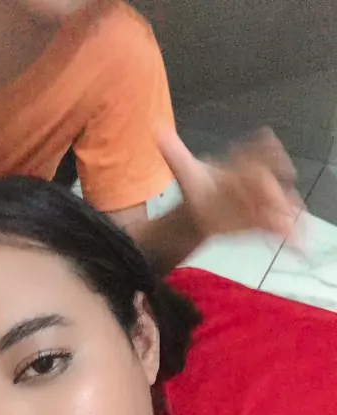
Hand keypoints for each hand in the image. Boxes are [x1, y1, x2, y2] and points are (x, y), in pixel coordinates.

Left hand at [157, 127, 302, 241]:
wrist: (201, 211)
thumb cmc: (199, 189)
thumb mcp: (186, 172)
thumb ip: (175, 153)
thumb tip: (156, 131)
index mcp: (239, 163)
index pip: (255, 152)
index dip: (264, 146)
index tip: (268, 140)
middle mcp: (254, 179)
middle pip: (267, 180)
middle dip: (269, 184)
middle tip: (271, 188)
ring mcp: (261, 200)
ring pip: (278, 201)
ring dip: (286, 209)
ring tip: (291, 218)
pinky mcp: (263, 219)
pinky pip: (280, 225)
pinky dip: (289, 232)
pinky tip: (298, 243)